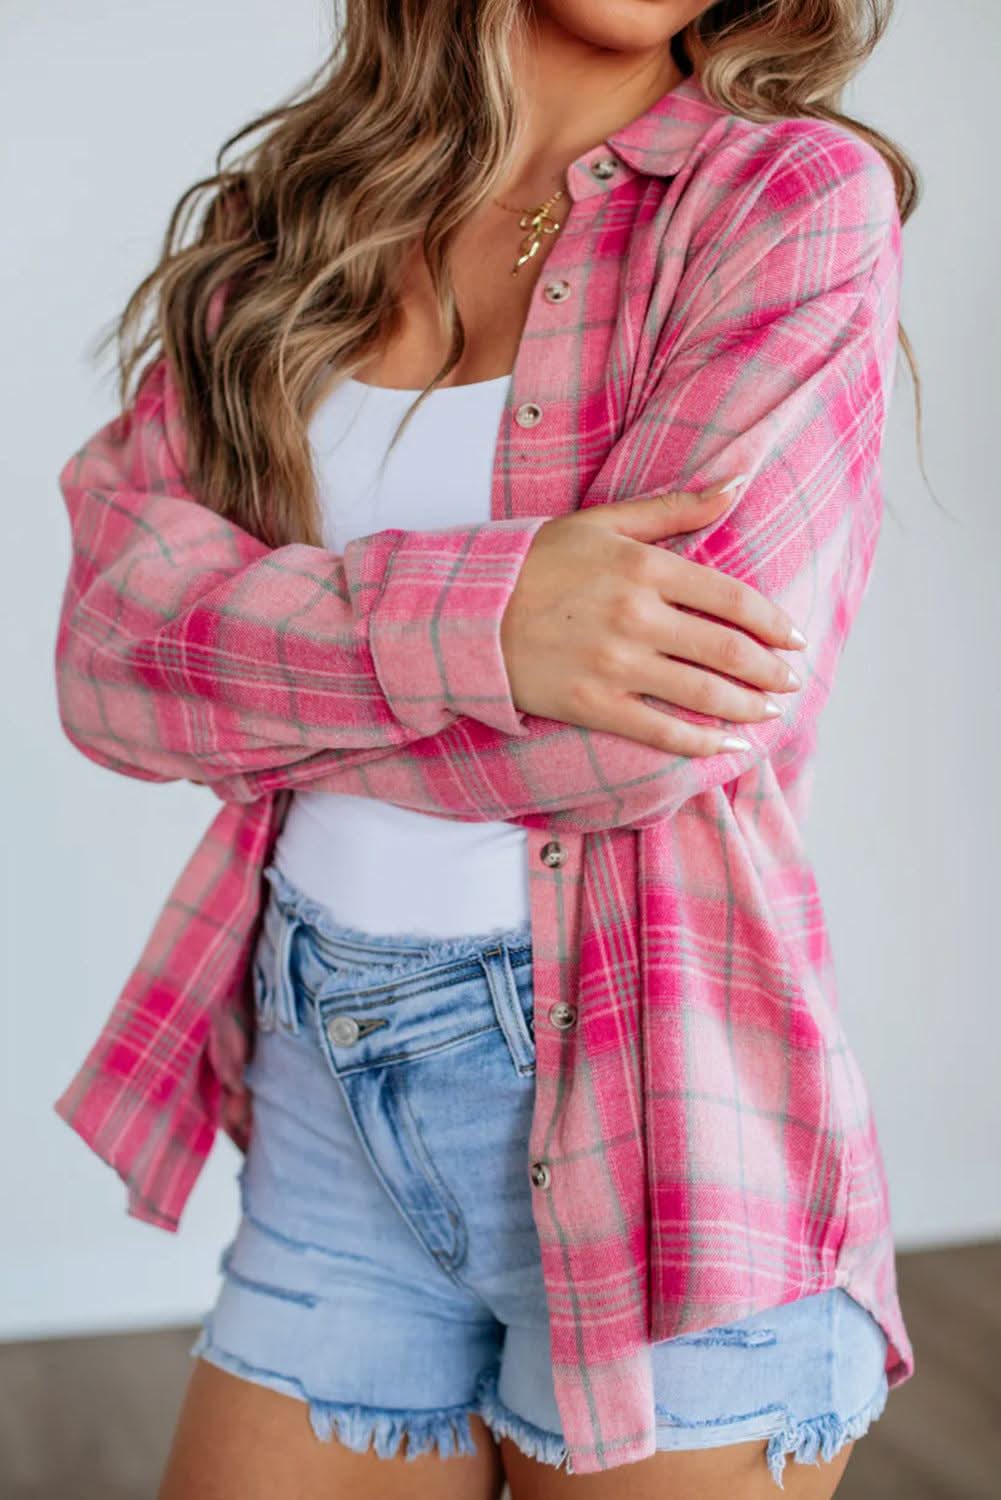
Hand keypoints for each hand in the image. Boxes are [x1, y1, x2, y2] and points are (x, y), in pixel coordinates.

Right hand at [499, 478, 807, 756]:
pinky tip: (730, 747)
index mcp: (645, 567)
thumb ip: (674, 508)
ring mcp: (616, 664)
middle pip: (728, 651)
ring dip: (747, 708)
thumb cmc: (534, 561)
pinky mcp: (593, 704)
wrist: (465, 611)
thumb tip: (738, 483)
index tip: (795, 638)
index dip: (774, 623)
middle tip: (790, 682)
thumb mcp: (603, 521)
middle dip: (770, 671)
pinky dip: (703, 743)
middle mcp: (638, 617)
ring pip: (704, 694)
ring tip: (768, 713)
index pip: (734, 600)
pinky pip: (662, 731)